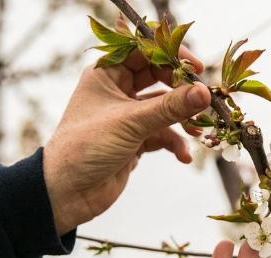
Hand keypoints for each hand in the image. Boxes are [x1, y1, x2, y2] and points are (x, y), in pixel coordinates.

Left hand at [43, 47, 211, 234]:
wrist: (66, 193)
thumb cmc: (85, 147)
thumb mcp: (130, 123)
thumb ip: (169, 107)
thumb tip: (204, 93)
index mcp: (106, 74)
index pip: (144, 52)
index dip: (170, 56)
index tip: (196, 68)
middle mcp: (117, 91)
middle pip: (158, 79)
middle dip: (181, 90)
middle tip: (204, 99)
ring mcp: (127, 117)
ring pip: (164, 109)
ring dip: (182, 120)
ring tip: (197, 132)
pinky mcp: (135, 141)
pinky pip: (162, 135)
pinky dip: (175, 143)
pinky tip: (184, 156)